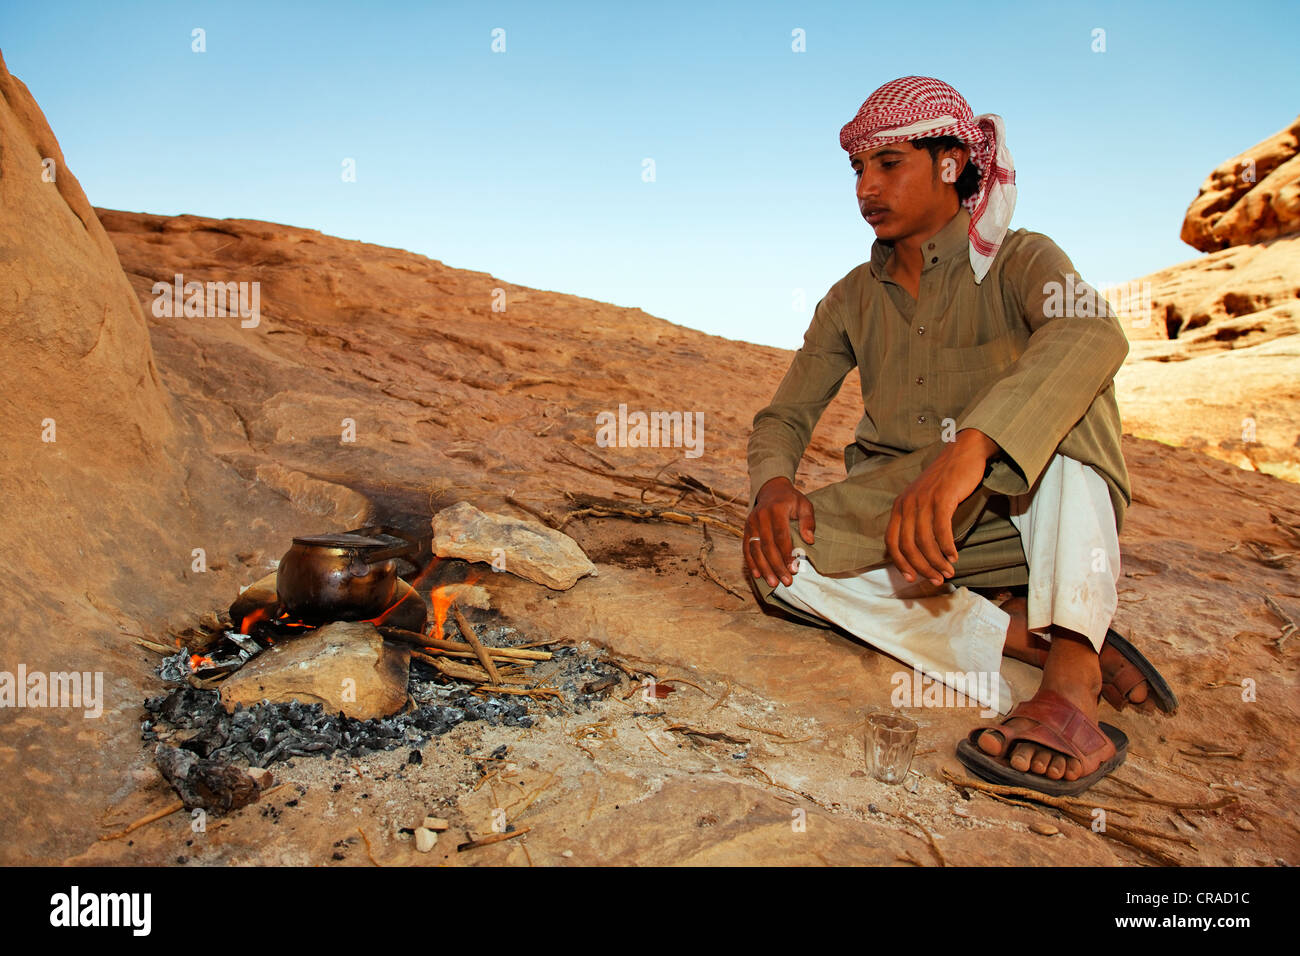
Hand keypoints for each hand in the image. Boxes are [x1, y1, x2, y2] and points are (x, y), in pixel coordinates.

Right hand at [743, 476, 815, 587]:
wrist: (772, 490)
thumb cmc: (791, 501)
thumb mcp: (804, 505)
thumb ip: (808, 521)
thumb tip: (809, 540)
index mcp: (776, 510)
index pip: (781, 536)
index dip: (787, 554)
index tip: (794, 569)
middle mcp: (761, 517)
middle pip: (767, 546)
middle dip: (777, 566)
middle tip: (787, 581)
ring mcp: (751, 523)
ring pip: (755, 550)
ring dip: (764, 568)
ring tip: (773, 583)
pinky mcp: (746, 529)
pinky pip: (746, 549)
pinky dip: (751, 563)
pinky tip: (757, 575)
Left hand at [885, 429, 997, 586]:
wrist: (963, 452)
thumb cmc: (945, 481)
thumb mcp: (923, 499)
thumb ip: (917, 519)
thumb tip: (919, 551)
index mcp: (899, 506)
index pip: (891, 542)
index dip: (900, 563)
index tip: (911, 578)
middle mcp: (907, 504)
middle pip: (908, 546)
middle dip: (921, 567)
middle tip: (936, 580)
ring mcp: (924, 500)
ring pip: (925, 541)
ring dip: (936, 562)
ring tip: (948, 572)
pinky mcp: (942, 498)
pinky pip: (942, 530)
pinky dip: (947, 547)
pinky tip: (954, 556)